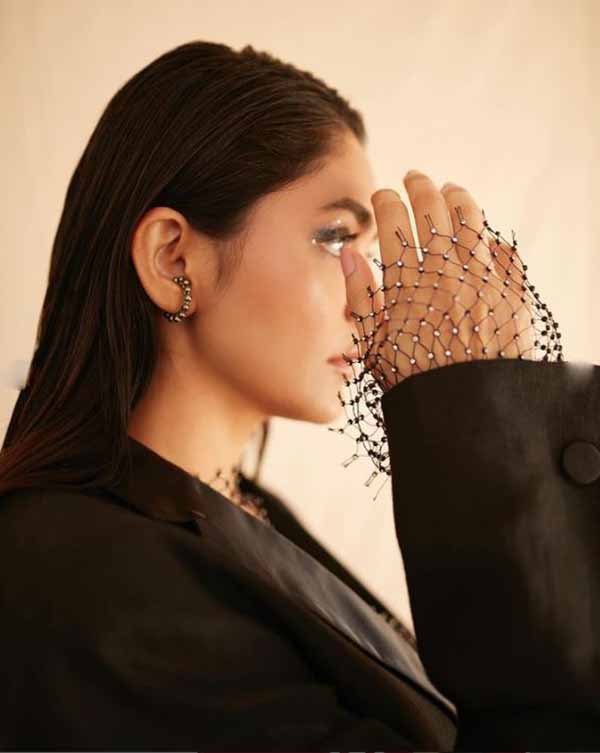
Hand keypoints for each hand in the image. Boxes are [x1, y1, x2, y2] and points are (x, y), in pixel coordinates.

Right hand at [341, 170, 561, 392]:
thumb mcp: (373, 343)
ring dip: (458, 199)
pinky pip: (506, 253)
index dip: (386, 202)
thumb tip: (348, 254)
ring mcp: (483, 280)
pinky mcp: (512, 294)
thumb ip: (360, 295)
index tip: (382, 194)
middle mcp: (445, 272)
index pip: (394, 223)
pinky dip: (494, 239)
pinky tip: (486, 234)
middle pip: (432, 211)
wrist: (467, 409)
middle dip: (420, 186)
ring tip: (450, 190)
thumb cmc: (414, 380)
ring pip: (471, 221)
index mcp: (407, 283)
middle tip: (414, 176)